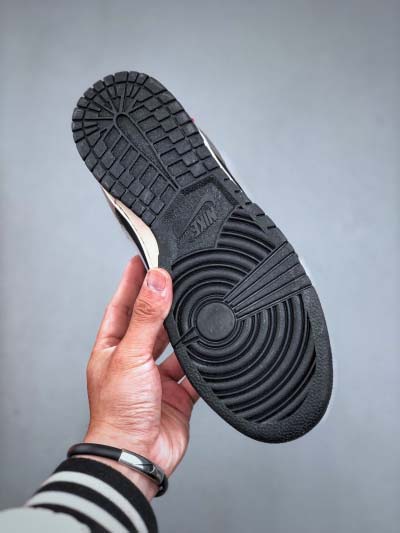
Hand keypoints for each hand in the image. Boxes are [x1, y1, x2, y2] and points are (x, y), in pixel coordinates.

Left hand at [83, 256, 198, 498]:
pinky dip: (202, 362)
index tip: (143, 259)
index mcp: (113, 348)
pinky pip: (192, 372)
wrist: (135, 457)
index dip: (133, 281)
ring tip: (197, 310)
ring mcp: (155, 378)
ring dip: (185, 333)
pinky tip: (211, 349)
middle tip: (177, 278)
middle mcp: (134, 360)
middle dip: (163, 303)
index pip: (122, 304)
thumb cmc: (118, 413)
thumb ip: (147, 317)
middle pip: (151, 323)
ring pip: (175, 346)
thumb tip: (157, 281)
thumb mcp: (131, 355)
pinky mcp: (176, 395)